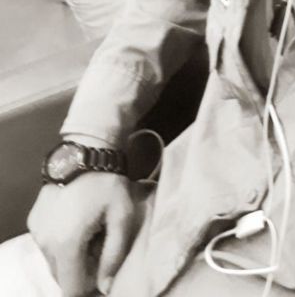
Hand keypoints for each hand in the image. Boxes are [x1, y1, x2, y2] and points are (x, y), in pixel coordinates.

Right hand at [27, 173, 143, 296]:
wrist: (86, 150)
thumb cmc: (108, 183)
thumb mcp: (121, 217)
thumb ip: (114, 255)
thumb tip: (105, 287)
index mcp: (66, 244)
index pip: (72, 288)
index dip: (89, 286)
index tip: (102, 269)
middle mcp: (45, 242)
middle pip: (62, 276)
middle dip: (80, 270)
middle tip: (99, 244)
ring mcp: (37, 230)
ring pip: (54, 261)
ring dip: (70, 256)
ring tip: (89, 231)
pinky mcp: (34, 219)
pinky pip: (47, 243)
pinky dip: (60, 241)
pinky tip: (76, 221)